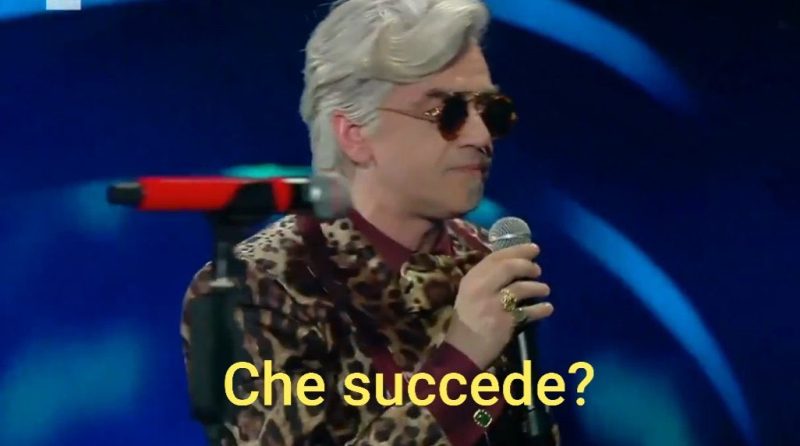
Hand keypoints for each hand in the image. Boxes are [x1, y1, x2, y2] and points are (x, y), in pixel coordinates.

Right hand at [444, 243, 552, 368]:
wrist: (462, 350)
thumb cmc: (467, 320)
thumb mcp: (469, 294)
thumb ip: (486, 279)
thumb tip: (514, 263)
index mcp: (471, 279)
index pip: (495, 257)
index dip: (517, 250)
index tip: (534, 248)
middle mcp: (480, 289)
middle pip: (509, 267)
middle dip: (528, 265)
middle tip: (538, 270)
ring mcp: (492, 305)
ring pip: (521, 288)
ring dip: (538, 287)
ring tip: (545, 289)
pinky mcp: (504, 322)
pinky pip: (528, 312)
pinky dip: (541, 309)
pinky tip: (548, 308)